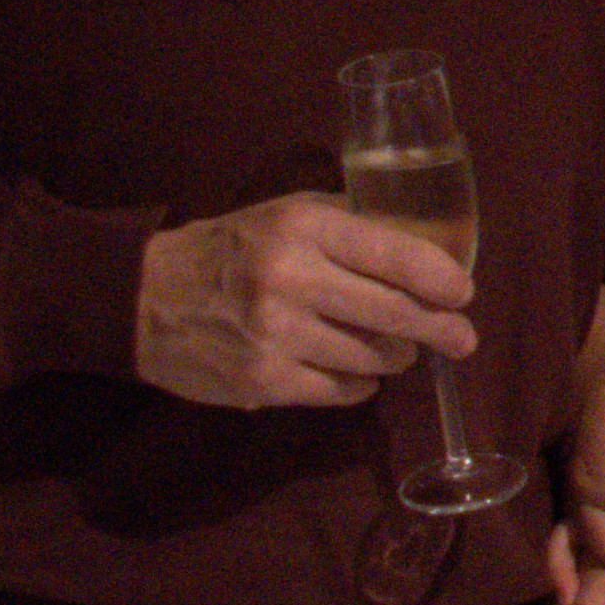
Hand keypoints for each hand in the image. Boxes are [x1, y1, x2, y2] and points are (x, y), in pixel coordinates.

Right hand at [135, 194, 474, 409]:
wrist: (141, 298)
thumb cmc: (230, 249)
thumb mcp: (286, 214)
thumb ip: (351, 225)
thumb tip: (430, 247)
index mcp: (303, 227)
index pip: (398, 256)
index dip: (443, 280)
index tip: (463, 294)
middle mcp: (292, 278)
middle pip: (396, 314)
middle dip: (439, 330)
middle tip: (461, 339)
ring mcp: (277, 334)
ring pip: (374, 357)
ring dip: (393, 356)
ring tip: (393, 349)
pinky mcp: (263, 381)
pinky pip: (343, 390)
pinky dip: (358, 383)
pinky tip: (353, 371)